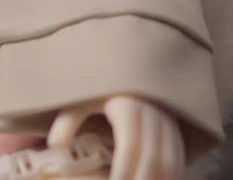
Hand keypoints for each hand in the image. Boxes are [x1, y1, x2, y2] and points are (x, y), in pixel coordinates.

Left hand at [48, 94, 184, 179]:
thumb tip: (54, 147)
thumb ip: (68, 121)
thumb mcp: (82, 97)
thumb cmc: (101, 84)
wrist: (129, 63)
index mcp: (129, 104)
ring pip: (170, 163)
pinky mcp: (177, 131)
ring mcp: (169, 122)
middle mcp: (153, 113)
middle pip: (153, 159)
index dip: (124, 171)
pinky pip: (178, 161)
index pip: (130, 145)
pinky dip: (168, 178)